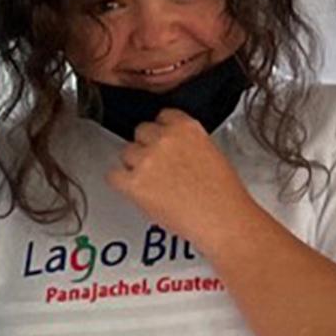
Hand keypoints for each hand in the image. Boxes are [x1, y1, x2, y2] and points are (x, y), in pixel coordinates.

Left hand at [106, 110, 260, 248]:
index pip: (163, 115)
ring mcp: (147, 159)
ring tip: (152, 183)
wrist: (222, 220)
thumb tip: (172, 149)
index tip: (163, 141)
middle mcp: (165, 139)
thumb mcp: (212, 154)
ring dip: (134, 165)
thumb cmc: (222, 195)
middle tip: (158, 166)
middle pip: (141, 131)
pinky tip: (138, 191)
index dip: (162, 131)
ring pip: (126, 153)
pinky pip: (113, 176)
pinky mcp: (134, 183)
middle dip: (147, 147)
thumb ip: (188, 143)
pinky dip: (122, 184)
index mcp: (187, 128)